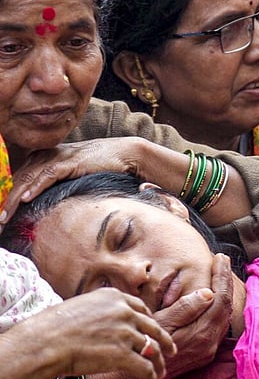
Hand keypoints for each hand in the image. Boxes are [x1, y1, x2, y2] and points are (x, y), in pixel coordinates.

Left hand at [0, 138, 145, 226]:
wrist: (125, 154)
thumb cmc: (102, 167)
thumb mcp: (73, 178)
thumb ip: (58, 186)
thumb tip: (47, 206)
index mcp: (43, 159)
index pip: (18, 180)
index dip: (7, 199)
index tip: (3, 220)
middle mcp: (46, 156)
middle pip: (18, 180)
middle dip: (6, 203)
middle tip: (0, 224)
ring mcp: (58, 157)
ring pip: (28, 178)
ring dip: (14, 199)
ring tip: (5, 217)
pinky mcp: (70, 161)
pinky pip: (48, 175)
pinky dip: (35, 187)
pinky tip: (26, 199)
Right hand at [42, 288, 173, 378]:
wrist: (44, 342)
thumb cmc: (53, 327)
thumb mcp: (81, 306)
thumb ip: (100, 311)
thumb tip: (104, 322)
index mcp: (114, 297)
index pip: (141, 309)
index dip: (150, 323)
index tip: (154, 332)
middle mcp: (124, 312)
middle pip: (153, 328)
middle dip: (164, 341)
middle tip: (170, 351)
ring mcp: (126, 332)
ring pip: (153, 349)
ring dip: (158, 363)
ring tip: (159, 373)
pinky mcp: (124, 354)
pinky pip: (145, 367)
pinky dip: (150, 377)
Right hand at [152, 253, 233, 378]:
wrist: (136, 375)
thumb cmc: (143, 345)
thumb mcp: (160, 323)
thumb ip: (184, 308)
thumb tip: (209, 292)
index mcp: (201, 333)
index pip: (220, 299)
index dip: (222, 276)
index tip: (220, 258)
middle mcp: (210, 342)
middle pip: (226, 306)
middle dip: (225, 281)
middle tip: (221, 261)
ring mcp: (209, 349)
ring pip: (224, 315)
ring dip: (223, 293)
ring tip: (219, 273)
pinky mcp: (206, 352)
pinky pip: (219, 324)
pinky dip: (219, 306)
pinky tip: (213, 296)